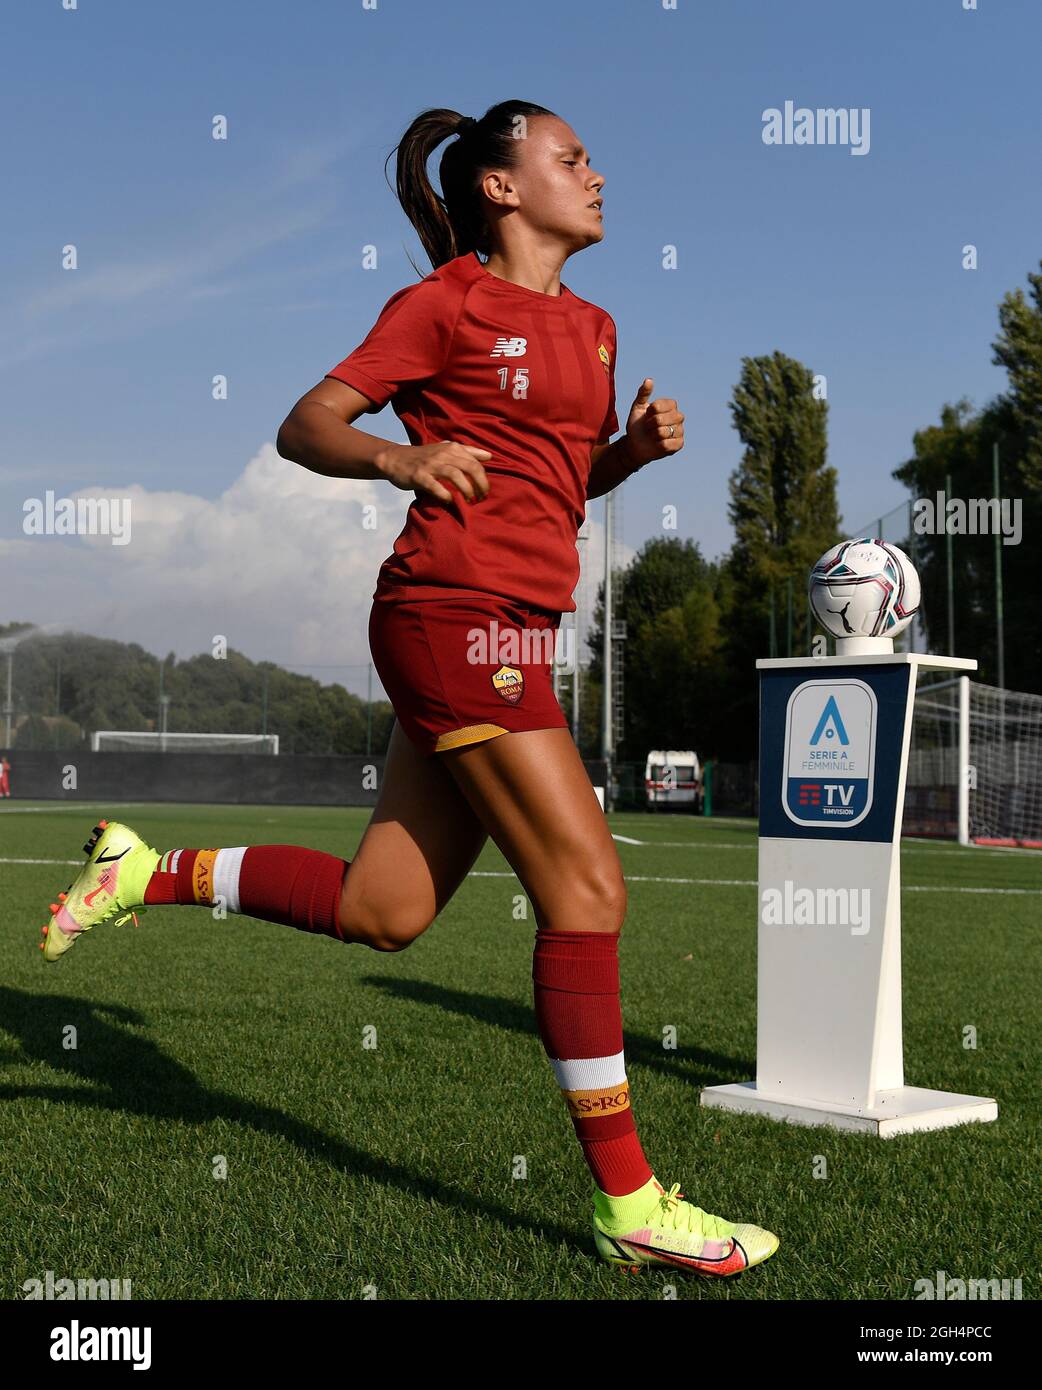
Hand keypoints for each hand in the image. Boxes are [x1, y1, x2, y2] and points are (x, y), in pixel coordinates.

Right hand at [375, 441, 490, 504]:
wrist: (394, 458)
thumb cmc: (424, 457)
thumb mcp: (446, 449)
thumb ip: (467, 452)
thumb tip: (489, 456)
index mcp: (452, 448)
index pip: (476, 463)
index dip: (484, 479)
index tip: (484, 492)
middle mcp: (443, 454)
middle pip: (470, 468)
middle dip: (480, 485)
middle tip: (480, 498)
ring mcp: (430, 465)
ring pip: (455, 475)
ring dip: (466, 489)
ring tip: (469, 500)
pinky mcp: (419, 476)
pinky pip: (435, 486)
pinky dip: (445, 494)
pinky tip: (450, 501)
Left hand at [624, 378, 683, 466]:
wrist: (635, 444)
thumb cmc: (638, 425)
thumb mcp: (637, 408)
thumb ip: (643, 394)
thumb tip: (649, 380)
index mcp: (671, 405)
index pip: (659, 406)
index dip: (649, 412)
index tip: (647, 415)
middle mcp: (678, 417)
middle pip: (660, 419)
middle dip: (650, 425)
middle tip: (649, 427)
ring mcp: (680, 431)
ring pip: (663, 432)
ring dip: (653, 435)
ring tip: (653, 435)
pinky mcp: (679, 444)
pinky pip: (667, 444)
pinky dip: (658, 445)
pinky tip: (657, 444)